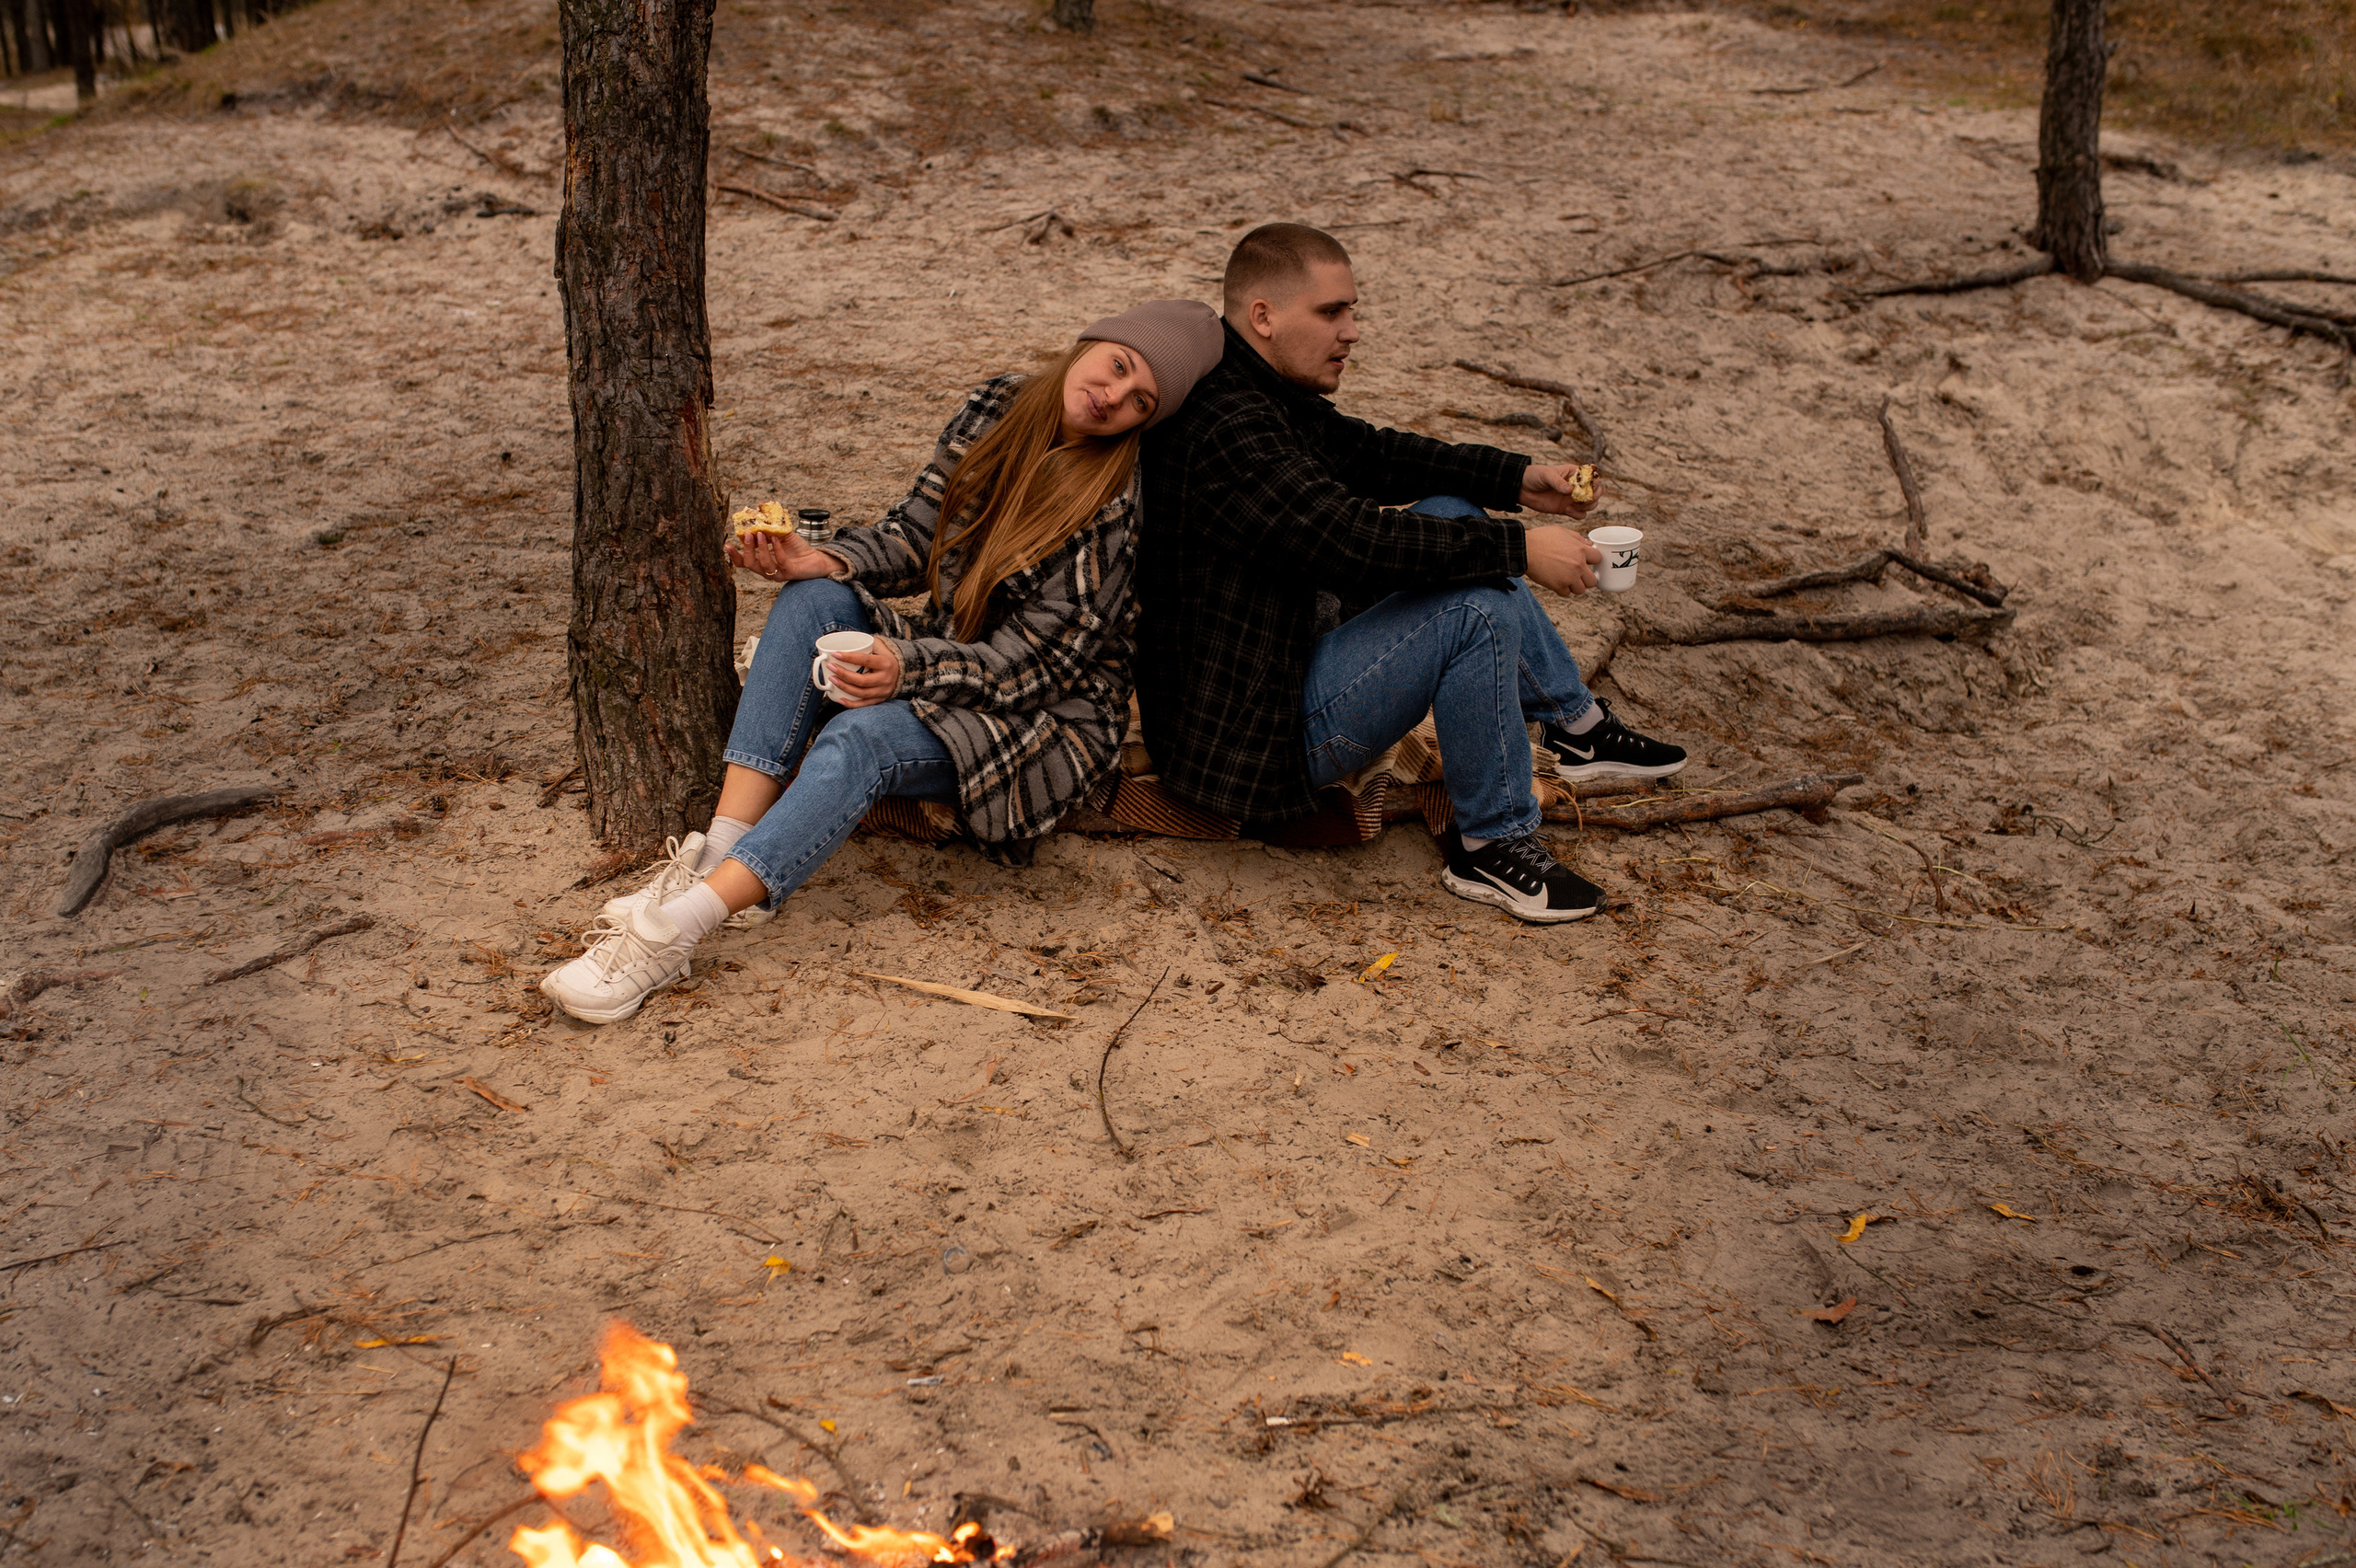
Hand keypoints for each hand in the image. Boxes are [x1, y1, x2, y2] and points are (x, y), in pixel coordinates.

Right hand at [726, 529, 842, 582]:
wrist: (816, 558)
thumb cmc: (797, 548)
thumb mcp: (780, 534)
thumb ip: (769, 527)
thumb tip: (758, 511)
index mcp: (761, 561)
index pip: (743, 562)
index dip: (734, 556)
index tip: (727, 544)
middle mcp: (767, 570)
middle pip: (750, 564)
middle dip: (747, 549)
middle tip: (748, 534)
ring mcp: (778, 573)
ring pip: (764, 565)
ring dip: (761, 549)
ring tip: (762, 533)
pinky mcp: (790, 572)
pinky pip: (781, 562)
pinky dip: (777, 549)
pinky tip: (776, 539)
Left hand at [824, 639, 902, 706]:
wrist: (902, 672)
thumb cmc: (885, 657)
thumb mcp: (879, 647)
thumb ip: (865, 643)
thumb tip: (845, 639)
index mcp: (885, 663)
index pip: (865, 660)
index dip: (849, 658)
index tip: (835, 654)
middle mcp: (885, 679)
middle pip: (861, 680)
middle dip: (843, 674)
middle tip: (831, 667)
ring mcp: (882, 691)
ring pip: (861, 693)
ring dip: (844, 687)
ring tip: (832, 679)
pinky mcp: (880, 699)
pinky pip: (864, 704)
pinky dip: (851, 704)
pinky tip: (839, 699)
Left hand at [1519, 462, 1600, 518]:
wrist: (1522, 489)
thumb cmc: (1535, 476)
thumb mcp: (1546, 475)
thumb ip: (1558, 482)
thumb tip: (1570, 490)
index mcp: (1574, 474)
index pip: (1592, 478)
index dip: (1594, 484)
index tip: (1587, 489)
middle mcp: (1576, 486)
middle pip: (1596, 492)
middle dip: (1594, 497)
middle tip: (1584, 500)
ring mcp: (1572, 498)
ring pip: (1590, 504)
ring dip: (1588, 507)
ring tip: (1575, 505)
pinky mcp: (1566, 509)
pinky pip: (1580, 515)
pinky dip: (1578, 514)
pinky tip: (1568, 511)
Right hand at [1524, 525, 1600, 595]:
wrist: (1524, 549)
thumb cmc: (1541, 538)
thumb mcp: (1562, 532)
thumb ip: (1578, 538)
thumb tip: (1589, 545)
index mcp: (1581, 550)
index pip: (1598, 559)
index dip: (1592, 560)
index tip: (1586, 561)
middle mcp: (1578, 565)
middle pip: (1593, 581)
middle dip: (1586, 578)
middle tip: (1578, 575)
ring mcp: (1569, 577)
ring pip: (1581, 590)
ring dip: (1574, 586)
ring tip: (1566, 579)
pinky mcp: (1558, 586)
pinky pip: (1566, 593)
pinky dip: (1562, 589)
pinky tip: (1556, 582)